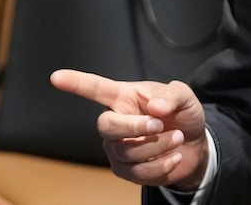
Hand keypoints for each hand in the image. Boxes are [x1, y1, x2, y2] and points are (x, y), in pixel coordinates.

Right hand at [50, 69, 208, 190]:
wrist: (194, 144)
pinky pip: (138, 173)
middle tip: (159, 124)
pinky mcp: (125, 171)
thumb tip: (154, 107)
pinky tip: (173, 156)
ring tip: (176, 137)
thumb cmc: (180, 114)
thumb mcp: (184, 97)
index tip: (56, 77)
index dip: (75, 83)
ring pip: (128, 151)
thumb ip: (171, 96)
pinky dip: (161, 165)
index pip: (94, 88)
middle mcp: (115, 121)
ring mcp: (117, 148)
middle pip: (106, 126)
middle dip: (134, 127)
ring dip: (158, 146)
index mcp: (123, 97)